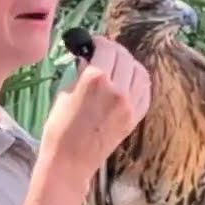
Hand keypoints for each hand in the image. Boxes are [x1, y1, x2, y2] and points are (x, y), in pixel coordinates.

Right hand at [41, 37, 150, 183]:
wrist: (70, 162)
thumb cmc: (59, 129)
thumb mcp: (64, 93)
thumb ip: (81, 72)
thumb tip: (90, 59)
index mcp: (95, 79)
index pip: (106, 48)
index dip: (99, 41)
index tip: (94, 43)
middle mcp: (117, 89)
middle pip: (124, 57)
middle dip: (113, 51)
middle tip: (104, 53)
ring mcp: (129, 105)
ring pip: (140, 72)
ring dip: (129, 64)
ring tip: (118, 66)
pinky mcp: (135, 118)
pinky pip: (145, 91)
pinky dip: (138, 82)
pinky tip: (128, 82)